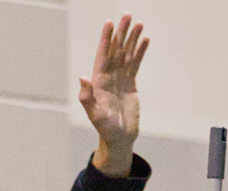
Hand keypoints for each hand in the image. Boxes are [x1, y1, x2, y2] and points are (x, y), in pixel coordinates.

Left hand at [80, 14, 147, 177]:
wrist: (119, 138)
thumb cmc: (105, 129)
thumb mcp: (95, 115)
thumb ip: (87, 97)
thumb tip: (83, 77)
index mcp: (98, 81)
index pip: (103, 55)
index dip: (106, 39)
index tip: (109, 23)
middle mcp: (108, 76)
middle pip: (116, 50)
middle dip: (121, 33)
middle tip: (127, 15)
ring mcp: (120, 79)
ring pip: (127, 54)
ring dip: (132, 39)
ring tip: (139, 23)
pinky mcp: (130, 84)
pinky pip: (135, 64)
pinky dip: (140, 52)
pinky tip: (144, 40)